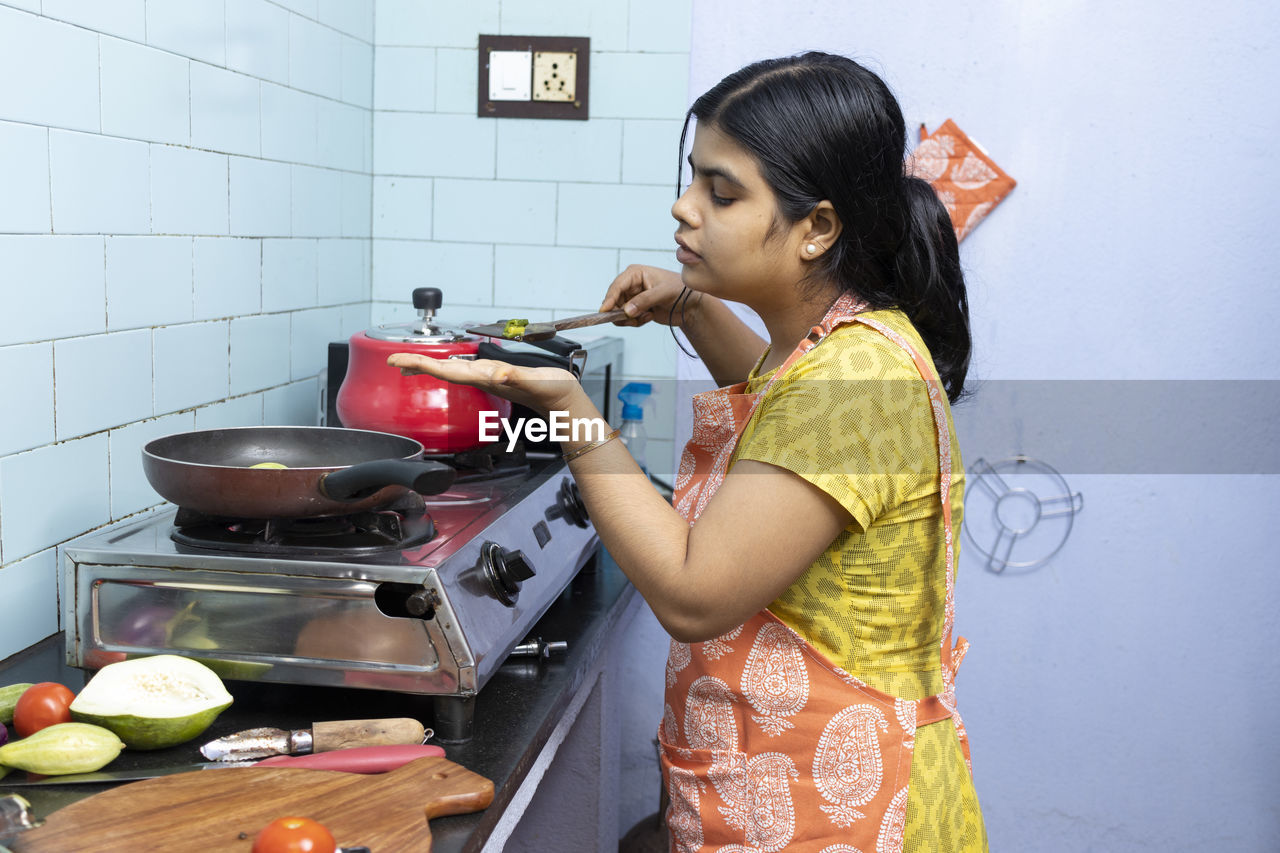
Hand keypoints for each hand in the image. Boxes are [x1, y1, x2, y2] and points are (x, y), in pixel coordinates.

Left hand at [385, 354, 582, 416]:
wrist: (564, 403)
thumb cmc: (551, 391)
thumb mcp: (534, 381)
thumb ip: (515, 377)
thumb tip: (496, 374)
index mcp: (485, 377)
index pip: (445, 370)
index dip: (419, 364)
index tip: (395, 360)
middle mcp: (481, 378)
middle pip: (441, 371)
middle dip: (416, 365)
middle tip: (391, 359)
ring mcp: (486, 379)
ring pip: (449, 371)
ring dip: (428, 367)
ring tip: (408, 363)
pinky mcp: (494, 376)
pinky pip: (463, 371)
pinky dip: (446, 367)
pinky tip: (441, 366)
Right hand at [600, 264, 696, 328]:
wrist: (691, 305)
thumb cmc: (680, 291)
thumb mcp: (662, 293)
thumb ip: (644, 301)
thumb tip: (627, 311)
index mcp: (636, 273)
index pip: (617, 286)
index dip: (609, 298)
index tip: (604, 311)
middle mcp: (632, 284)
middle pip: (614, 300)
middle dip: (622, 312)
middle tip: (633, 319)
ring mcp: (633, 297)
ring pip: (619, 312)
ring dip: (630, 319)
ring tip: (646, 316)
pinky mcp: (637, 309)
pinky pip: (627, 319)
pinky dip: (636, 322)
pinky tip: (649, 317)